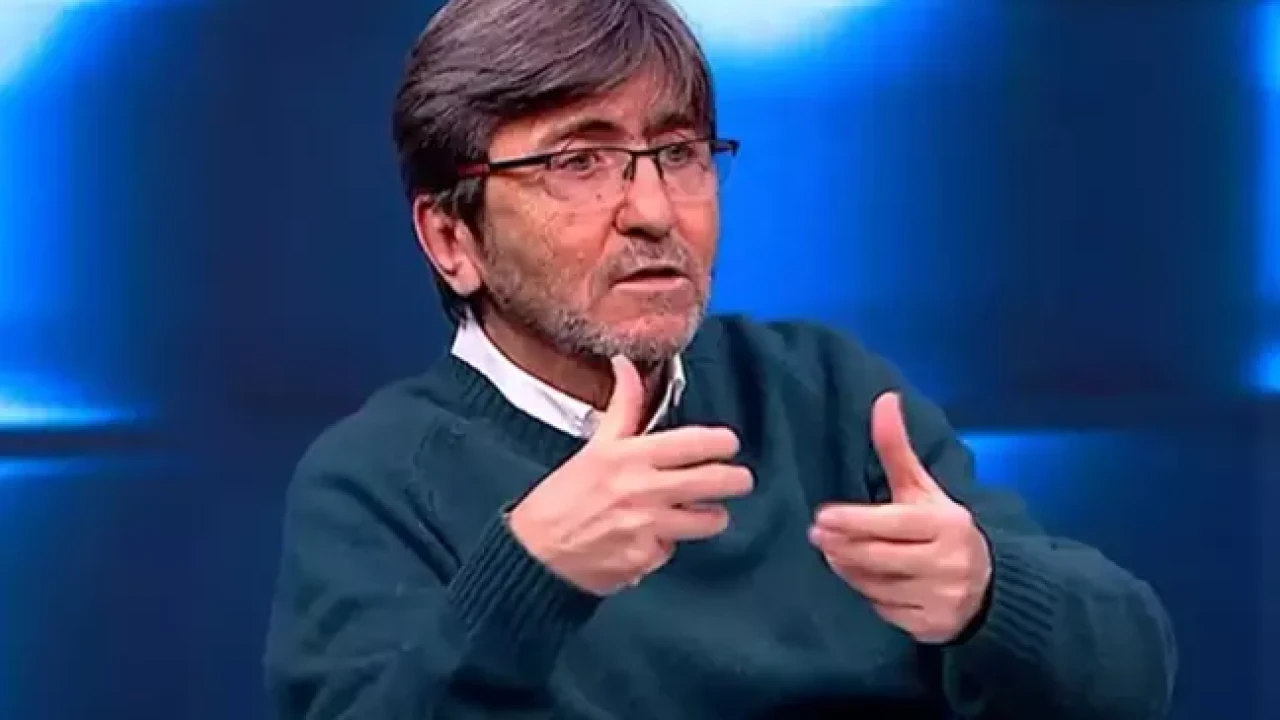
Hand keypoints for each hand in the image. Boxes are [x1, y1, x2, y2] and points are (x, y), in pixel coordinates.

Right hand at [508, 356, 753, 595]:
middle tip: (740, 479)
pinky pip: (675, 549)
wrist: (536, 553)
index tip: (729, 443)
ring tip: (704, 512)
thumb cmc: (564, 496)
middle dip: (737, 479)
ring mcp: (648, 527)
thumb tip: (625, 364)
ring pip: (708, 520)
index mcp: (630, 456)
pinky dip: (668, 545)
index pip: (693, 442)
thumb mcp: (595, 446)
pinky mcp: (647, 559)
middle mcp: (643, 489)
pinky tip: (652, 539)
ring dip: (711, 516)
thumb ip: (623, 407)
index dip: (721, 442)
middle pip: (714, 481)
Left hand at [809, 393, 991, 643]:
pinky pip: (885, 610)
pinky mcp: (932, 626)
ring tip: (834, 554)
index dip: (854, 521)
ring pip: (876, 585)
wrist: (990, 586)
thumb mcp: (923, 489)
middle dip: (842, 546)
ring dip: (849, 570)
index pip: (892, 524)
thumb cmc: (942, 529)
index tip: (822, 517)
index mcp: (946, 525)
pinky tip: (862, 579)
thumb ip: (897, 449)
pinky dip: (868, 594)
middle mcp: (946, 563)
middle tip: (816, 536)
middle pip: (878, 557)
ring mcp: (940, 598)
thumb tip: (884, 399)